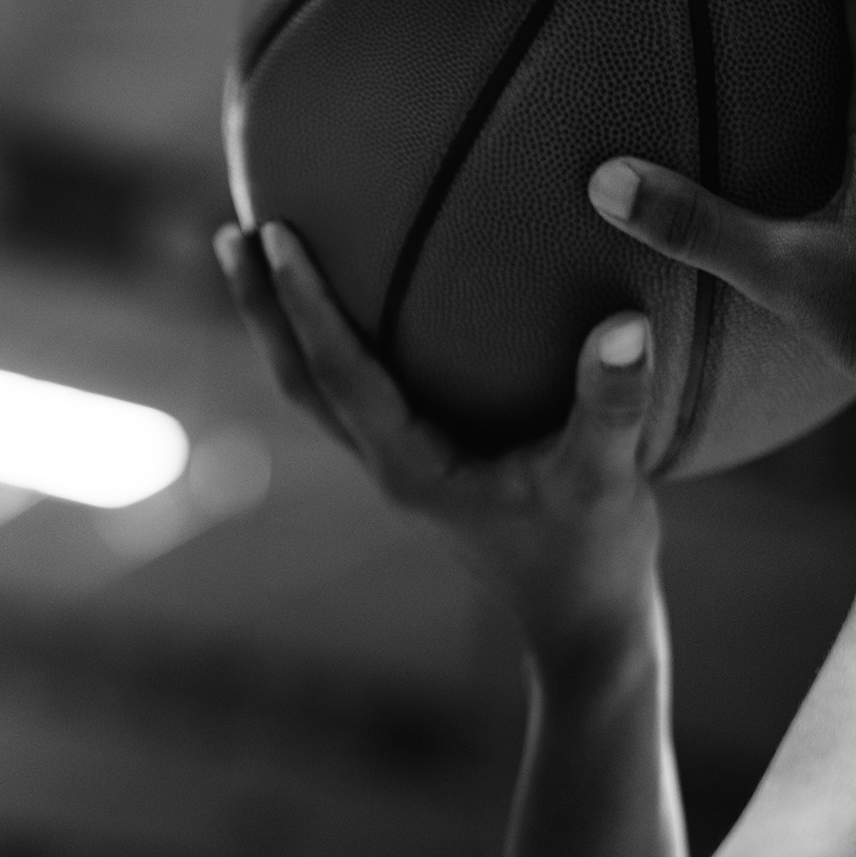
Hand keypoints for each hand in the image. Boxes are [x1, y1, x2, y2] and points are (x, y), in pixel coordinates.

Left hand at [215, 221, 658, 654]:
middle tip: (230, 232)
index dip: (305, 304)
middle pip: (300, 378)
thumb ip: (612, 404)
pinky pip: (360, 390)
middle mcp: (386, 463)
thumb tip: (625, 323)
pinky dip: (338, 340)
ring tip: (258, 253)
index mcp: (410, 467)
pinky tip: (359, 296)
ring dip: (285, 324)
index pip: (340, 374)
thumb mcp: (607, 480)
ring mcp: (397, 464)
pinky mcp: (420, 461)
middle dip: (262, 308)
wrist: (581, 624)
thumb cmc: (592, 556)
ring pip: (319, 387)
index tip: (275, 233)